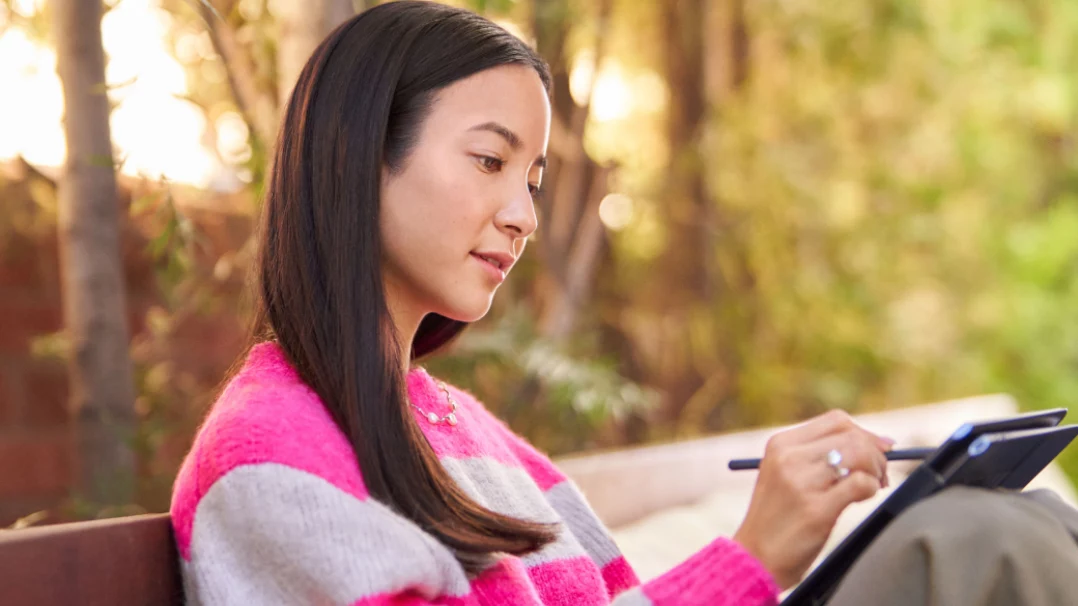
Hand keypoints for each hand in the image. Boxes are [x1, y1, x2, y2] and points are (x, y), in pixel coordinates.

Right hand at [732, 409, 893, 589]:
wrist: (754, 557)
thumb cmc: (778, 518)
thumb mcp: (785, 475)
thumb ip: (819, 456)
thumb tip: (881, 442)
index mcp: (780, 444)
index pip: (836, 421)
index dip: (864, 433)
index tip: (879, 450)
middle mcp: (789, 458)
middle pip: (851, 436)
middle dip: (876, 454)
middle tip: (880, 475)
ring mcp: (801, 482)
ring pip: (859, 455)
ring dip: (876, 470)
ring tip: (873, 486)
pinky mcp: (817, 509)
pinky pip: (861, 484)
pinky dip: (871, 488)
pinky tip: (863, 498)